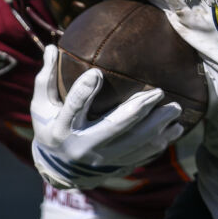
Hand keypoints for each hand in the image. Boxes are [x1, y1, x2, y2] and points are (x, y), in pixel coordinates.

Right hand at [30, 45, 184, 188]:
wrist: (58, 170)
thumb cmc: (50, 128)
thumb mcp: (41, 106)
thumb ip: (46, 79)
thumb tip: (52, 48)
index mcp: (62, 129)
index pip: (72, 108)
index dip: (83, 92)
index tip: (97, 74)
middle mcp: (84, 146)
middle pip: (114, 127)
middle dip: (138, 110)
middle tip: (159, 93)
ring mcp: (102, 159)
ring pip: (135, 144)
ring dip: (158, 127)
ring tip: (176, 110)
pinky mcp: (116, 166)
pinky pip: (141, 156)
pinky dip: (159, 144)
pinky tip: (174, 131)